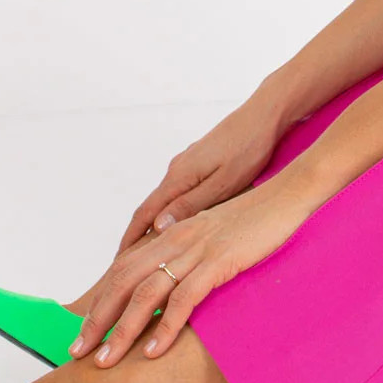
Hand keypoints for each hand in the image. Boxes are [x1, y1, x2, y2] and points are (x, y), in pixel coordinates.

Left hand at [72, 172, 321, 366]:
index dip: (99, 301)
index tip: (84, 331)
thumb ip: (189, 254)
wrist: (288, 196)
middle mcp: (175, 240)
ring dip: (121, 330)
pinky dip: (165, 327)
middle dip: (96, 320)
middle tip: (77, 352)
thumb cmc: (256, 220)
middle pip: (121, 283)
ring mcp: (195, 251)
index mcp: (171, 235)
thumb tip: (173, 281)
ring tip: (105, 361)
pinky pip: (184, 299)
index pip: (122, 270)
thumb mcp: (214, 236)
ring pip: (145, 294)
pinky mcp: (218, 261)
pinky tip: (152, 352)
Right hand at [114, 92, 296, 254]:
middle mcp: (177, 170)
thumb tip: (158, 226)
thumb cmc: (249, 149)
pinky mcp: (200, 162)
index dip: (130, 241)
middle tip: (130, 266)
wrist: (264, 116)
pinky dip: (172, 211)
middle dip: (137, 238)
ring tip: (152, 253)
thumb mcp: (223, 183)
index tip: (118, 264)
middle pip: (150, 208)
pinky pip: (179, 192)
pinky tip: (180, 223)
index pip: (144, 214)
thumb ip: (191, 205)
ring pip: (165, 200)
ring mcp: (187, 164)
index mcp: (179, 177)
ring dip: (155, 225)